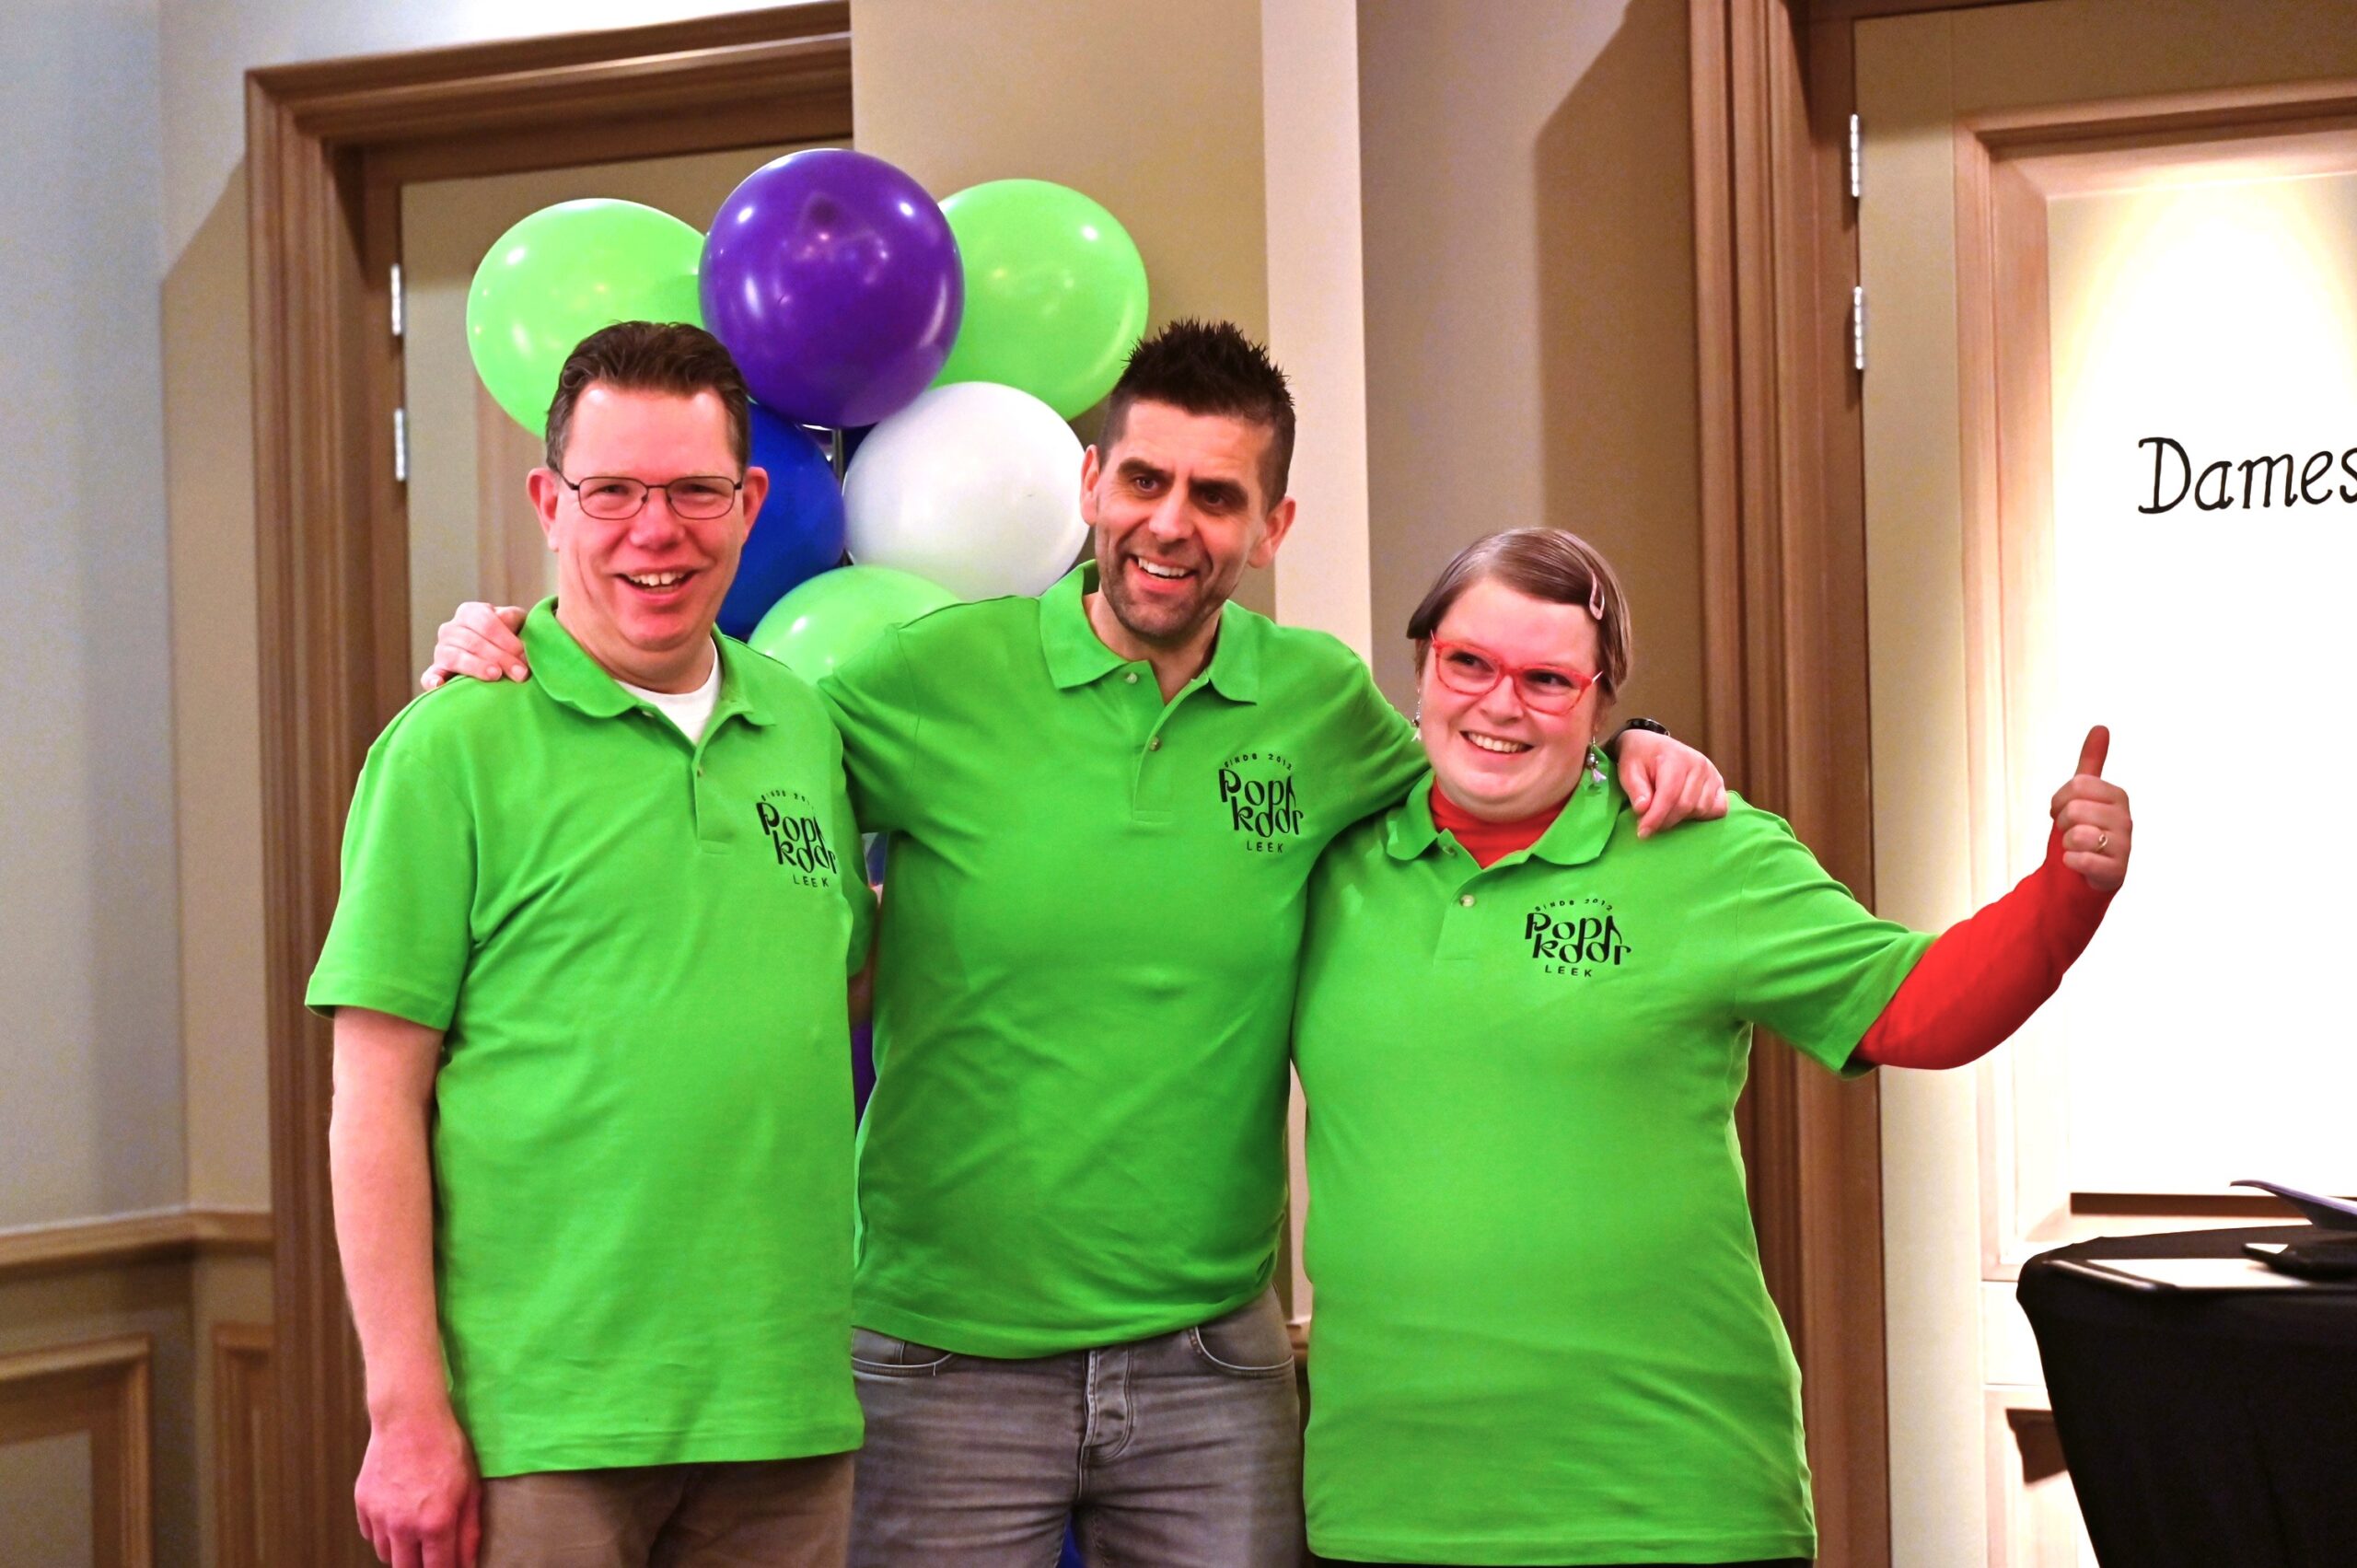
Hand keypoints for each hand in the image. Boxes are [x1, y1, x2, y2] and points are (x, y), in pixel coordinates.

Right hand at [354, 1400, 480, 1567]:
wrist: (409, 1418)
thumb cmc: (446, 1449)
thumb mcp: (470, 1489)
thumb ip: (469, 1532)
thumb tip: (468, 1564)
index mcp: (435, 1523)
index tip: (450, 1566)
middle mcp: (402, 1526)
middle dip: (420, 1566)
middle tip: (431, 1553)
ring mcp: (379, 1516)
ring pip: (385, 1554)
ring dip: (401, 1551)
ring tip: (415, 1530)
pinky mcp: (362, 1505)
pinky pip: (371, 1534)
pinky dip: (383, 1533)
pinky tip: (397, 1515)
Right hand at [421, 603, 528, 691]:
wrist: (496, 653)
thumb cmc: (509, 636)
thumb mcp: (515, 621)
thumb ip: (512, 617)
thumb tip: (505, 620)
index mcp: (470, 612)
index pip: (486, 622)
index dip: (506, 639)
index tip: (523, 655)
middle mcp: (451, 628)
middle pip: (474, 642)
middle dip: (500, 657)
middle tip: (521, 673)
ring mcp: (441, 650)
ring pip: (456, 656)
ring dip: (477, 667)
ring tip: (496, 675)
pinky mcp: (437, 670)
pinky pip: (430, 675)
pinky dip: (432, 680)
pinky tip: (439, 685)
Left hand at [1617, 728, 1729, 837]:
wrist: (1652, 746)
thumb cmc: (1639, 759)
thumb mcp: (1628, 770)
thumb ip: (1635, 788)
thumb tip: (1643, 809)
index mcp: (1676, 758)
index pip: (1669, 795)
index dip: (1656, 817)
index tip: (1643, 833)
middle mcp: (1699, 764)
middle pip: (1686, 805)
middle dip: (1665, 821)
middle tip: (1648, 826)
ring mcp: (1712, 773)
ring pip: (1701, 809)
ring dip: (1682, 819)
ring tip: (1665, 814)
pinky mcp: (1719, 783)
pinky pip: (1719, 808)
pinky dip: (1704, 816)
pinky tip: (1686, 814)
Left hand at [2050, 725, 2130, 893]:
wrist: (2082, 871)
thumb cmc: (2083, 828)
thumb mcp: (2084, 793)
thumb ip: (2091, 761)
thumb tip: (2101, 727)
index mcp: (2117, 796)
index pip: (2076, 785)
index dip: (2059, 801)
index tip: (2063, 811)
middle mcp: (2126, 819)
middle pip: (2074, 810)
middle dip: (2063, 824)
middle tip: (2071, 832)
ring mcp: (2124, 846)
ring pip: (2077, 835)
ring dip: (2066, 844)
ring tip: (2077, 848)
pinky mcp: (2116, 872)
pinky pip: (2081, 859)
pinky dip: (2070, 862)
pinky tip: (2076, 862)